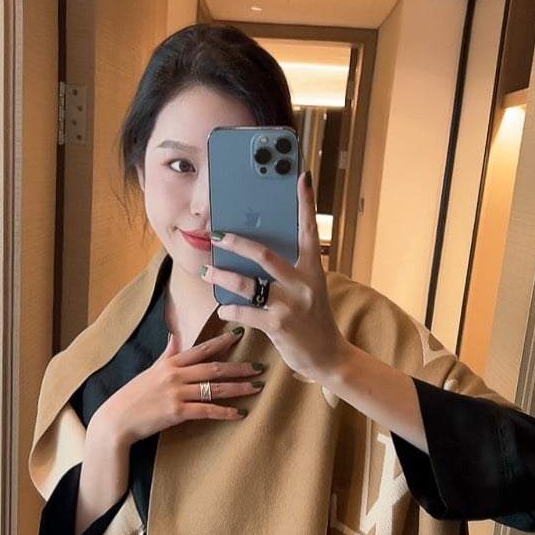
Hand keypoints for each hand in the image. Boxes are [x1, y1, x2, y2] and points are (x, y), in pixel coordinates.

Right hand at [92, 330, 263, 448]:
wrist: (116, 420)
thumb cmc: (133, 396)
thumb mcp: (150, 371)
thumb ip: (167, 355)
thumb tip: (175, 338)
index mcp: (170, 363)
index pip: (201, 349)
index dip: (222, 341)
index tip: (240, 334)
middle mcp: (175, 375)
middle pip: (214, 368)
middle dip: (239, 367)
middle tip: (259, 367)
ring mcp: (176, 393)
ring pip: (214, 388)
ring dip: (238, 388)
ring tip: (256, 387)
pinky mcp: (177, 412)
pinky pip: (206, 410)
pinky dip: (225, 411)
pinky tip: (239, 413)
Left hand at [203, 171, 349, 382]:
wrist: (328, 356)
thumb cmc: (313, 320)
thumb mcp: (308, 290)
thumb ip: (289, 273)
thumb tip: (255, 256)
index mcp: (313, 269)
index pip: (309, 230)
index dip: (306, 203)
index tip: (301, 177)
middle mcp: (303, 283)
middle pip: (264, 254)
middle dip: (236, 243)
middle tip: (217, 236)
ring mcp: (290, 304)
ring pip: (247, 284)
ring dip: (222, 277)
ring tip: (206, 272)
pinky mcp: (278, 325)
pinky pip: (245, 312)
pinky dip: (230, 309)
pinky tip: (223, 308)